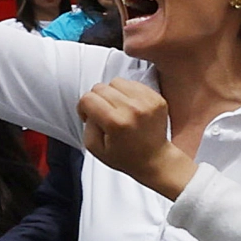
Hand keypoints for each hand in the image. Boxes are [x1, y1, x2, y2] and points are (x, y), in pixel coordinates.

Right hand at [77, 79, 197, 197]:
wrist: (155, 159)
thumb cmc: (124, 156)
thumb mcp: (94, 147)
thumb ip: (87, 124)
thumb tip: (90, 106)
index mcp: (116, 122)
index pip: (88, 98)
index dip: (83, 108)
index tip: (90, 118)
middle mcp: (133, 109)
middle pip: (101, 87)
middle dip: (96, 100)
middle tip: (103, 115)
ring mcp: (147, 102)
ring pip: (117, 82)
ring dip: (112, 93)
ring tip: (116, 109)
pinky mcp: (157, 98)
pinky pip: (133, 84)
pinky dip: (127, 93)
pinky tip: (129, 107)